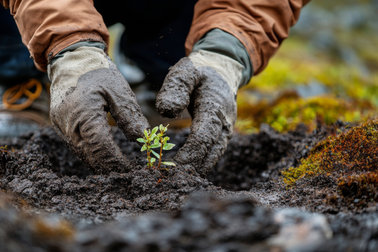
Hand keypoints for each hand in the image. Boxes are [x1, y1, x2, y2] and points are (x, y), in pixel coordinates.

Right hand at [48, 46, 148, 172]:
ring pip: (81, 153)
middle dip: (108, 168)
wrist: (70, 58)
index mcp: (84, 112)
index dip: (116, 162)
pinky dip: (90, 153)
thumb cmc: (97, 71)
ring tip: (118, 170)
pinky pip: (75, 145)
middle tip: (127, 176)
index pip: (101, 146)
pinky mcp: (58, 124)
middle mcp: (68, 123)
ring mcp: (60, 125)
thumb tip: (142, 138)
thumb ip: (129, 115)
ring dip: (99, 163)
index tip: (131, 171)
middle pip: (89, 155)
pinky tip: (103, 157)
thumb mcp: (118, 89)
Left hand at [156, 50, 243, 174]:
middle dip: (190, 168)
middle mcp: (225, 123)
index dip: (188, 154)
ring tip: (172, 180)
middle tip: (167, 180)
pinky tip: (181, 174)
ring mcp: (225, 132)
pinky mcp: (221, 137)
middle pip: (210, 153)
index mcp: (216, 107)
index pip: (203, 137)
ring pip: (212, 157)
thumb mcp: (185, 71)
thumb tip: (167, 111)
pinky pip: (211, 155)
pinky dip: (198, 165)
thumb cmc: (198, 72)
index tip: (170, 166)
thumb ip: (175, 88)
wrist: (222, 71)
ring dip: (194, 170)